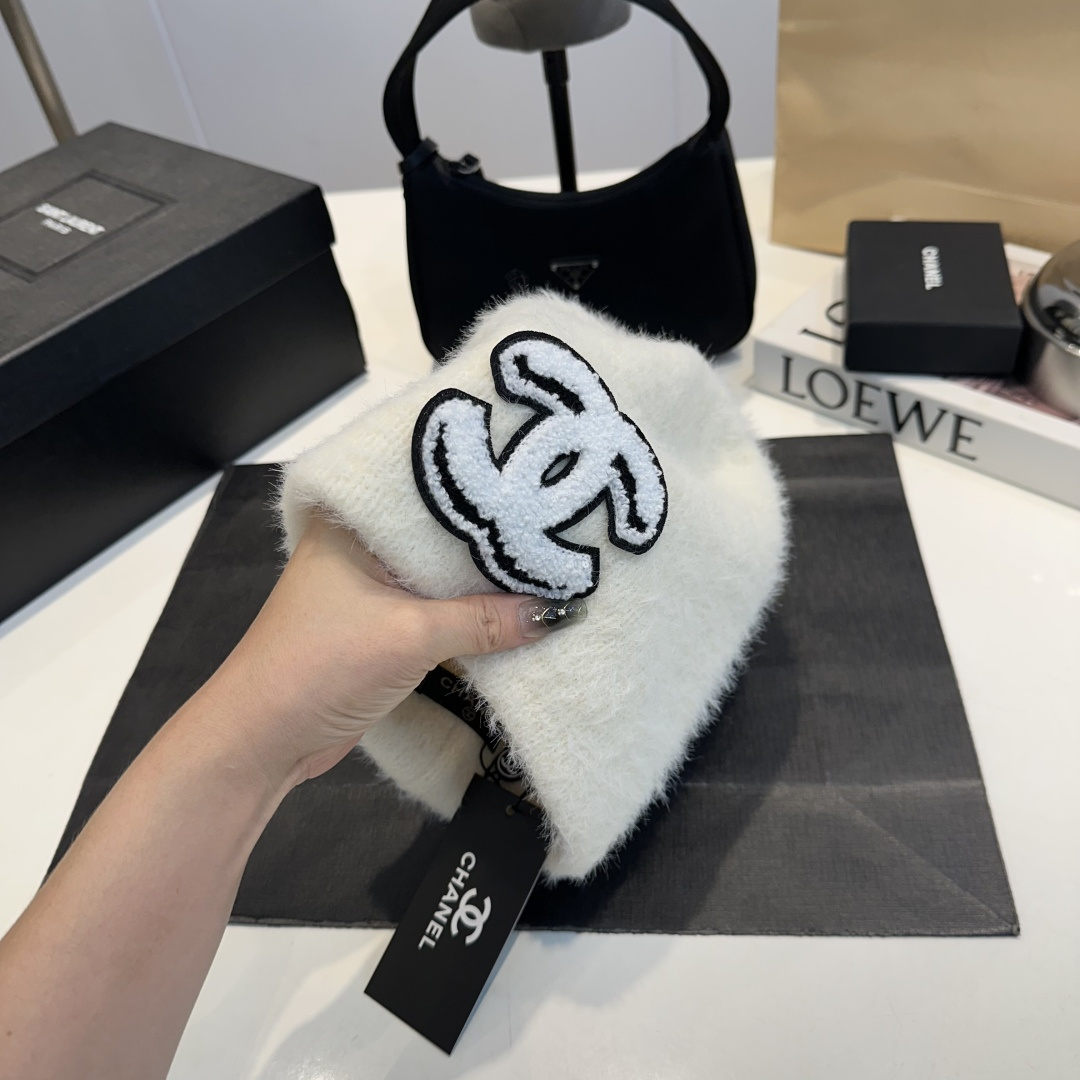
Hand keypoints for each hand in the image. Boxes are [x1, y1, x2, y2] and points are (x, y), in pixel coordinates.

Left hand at [184, 517, 585, 792]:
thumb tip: (560, 613)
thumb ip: (485, 621)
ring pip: (443, 581)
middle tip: (562, 531)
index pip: (431, 494)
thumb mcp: (410, 636)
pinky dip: (472, 618)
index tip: (542, 491)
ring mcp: (370, 591)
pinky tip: (518, 614)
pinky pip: (438, 614)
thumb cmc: (323, 665)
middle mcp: (362, 547)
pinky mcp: (380, 631)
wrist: (263, 741)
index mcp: (354, 523)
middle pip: (442, 540)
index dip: (486, 496)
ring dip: (486, 588)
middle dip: (495, 546)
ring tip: (554, 569)